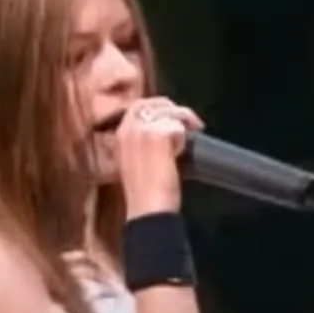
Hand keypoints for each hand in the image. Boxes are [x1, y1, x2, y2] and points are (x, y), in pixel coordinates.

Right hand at [115, 97, 203, 216]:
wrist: (148, 209)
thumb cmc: (144, 194)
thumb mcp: (133, 163)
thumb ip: (141, 144)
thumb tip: (162, 131)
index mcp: (120, 135)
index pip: (137, 107)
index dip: (156, 107)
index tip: (170, 115)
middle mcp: (129, 128)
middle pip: (154, 103)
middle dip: (174, 109)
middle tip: (191, 121)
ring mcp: (144, 130)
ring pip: (170, 112)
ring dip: (185, 121)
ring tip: (194, 134)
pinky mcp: (161, 134)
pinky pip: (179, 125)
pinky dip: (185, 137)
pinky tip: (183, 152)